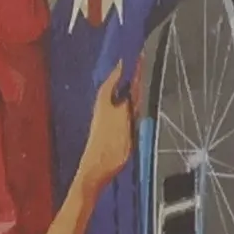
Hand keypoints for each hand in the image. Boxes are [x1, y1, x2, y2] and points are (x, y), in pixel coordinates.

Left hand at [79, 59, 139, 194]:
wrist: (96, 171)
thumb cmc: (109, 145)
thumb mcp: (122, 121)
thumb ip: (127, 106)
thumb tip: (131, 93)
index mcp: (103, 105)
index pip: (110, 83)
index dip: (117, 73)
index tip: (123, 62)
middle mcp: (102, 111)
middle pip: (112, 92)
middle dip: (121, 82)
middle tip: (133, 73)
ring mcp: (103, 124)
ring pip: (114, 103)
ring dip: (124, 96)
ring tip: (137, 90)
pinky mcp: (107, 136)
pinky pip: (118, 115)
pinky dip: (125, 109)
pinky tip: (133, 114)